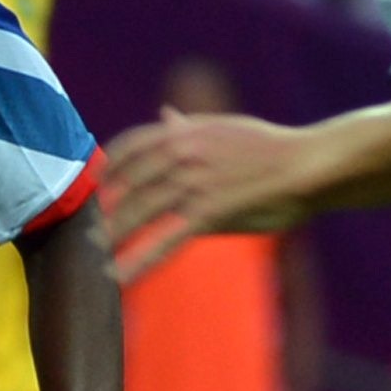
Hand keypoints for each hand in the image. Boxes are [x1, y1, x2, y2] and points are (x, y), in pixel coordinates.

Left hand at [103, 111, 319, 277]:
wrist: (308, 164)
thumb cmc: (270, 148)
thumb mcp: (224, 128)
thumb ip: (189, 127)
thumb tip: (166, 113)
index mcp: (184, 132)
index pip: (129, 146)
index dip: (107, 170)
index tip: (93, 188)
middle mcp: (182, 153)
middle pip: (128, 183)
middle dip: (103, 209)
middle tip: (82, 231)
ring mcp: (194, 182)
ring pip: (140, 212)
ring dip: (112, 236)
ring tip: (92, 257)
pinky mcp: (209, 212)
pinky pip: (165, 240)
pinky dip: (139, 261)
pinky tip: (120, 277)